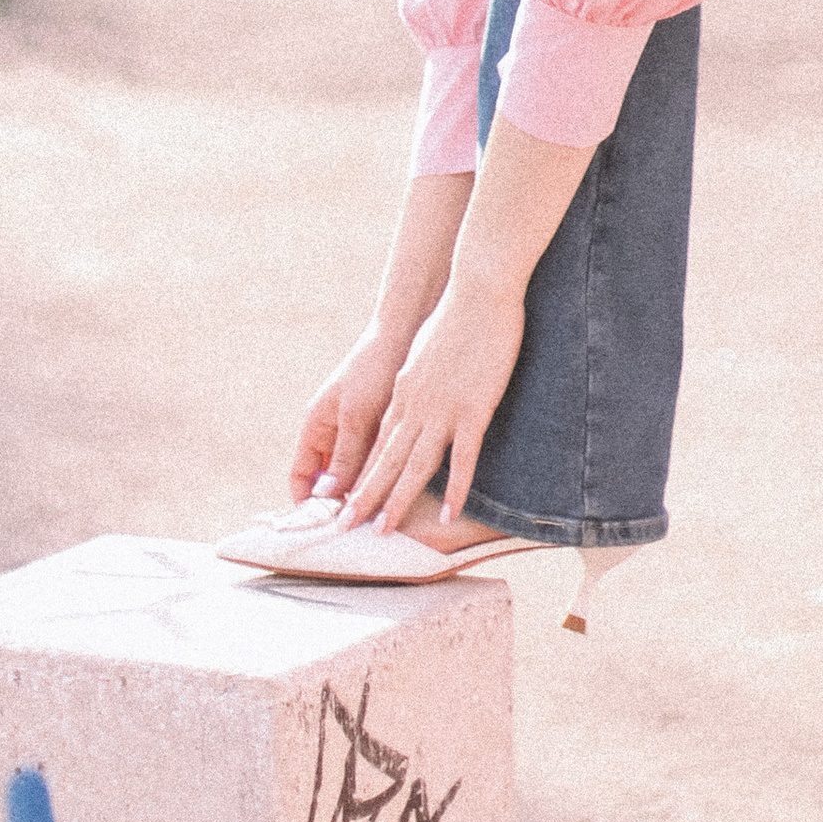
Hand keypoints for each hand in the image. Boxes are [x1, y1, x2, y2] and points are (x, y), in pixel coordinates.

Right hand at [288, 326, 412, 508]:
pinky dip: (379, 479)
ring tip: (374, 520)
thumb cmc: (373, 370)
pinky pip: (374, 463)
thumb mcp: (356, 415)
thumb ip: (343, 455)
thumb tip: (324, 496)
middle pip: (327, 481)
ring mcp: (356, 432)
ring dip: (360, 494)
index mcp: (316, 426)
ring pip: (352, 475)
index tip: (322, 525)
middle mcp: (333, 433)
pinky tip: (393, 495)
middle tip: (352, 530)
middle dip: (336, 504)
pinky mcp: (381, 430)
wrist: (404, 336)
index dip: (306, 501)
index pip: (301, 474)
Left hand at [342, 274, 526, 533]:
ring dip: (396, 501)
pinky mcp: (473, 408)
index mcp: (403, 392)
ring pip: (414, 465)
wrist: (477, 290)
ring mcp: (442, 409)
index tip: (349, 499)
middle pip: (386, 461)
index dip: (363, 474)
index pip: (378, 443)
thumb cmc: (457, 315)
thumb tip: (411, 396)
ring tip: (382, 531)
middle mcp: (414, 405)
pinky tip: (446, 512)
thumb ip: (417, 379)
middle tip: (345, 529)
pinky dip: (454, 488)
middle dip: (365, 497)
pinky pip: (462, 457)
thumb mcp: (426, 351)